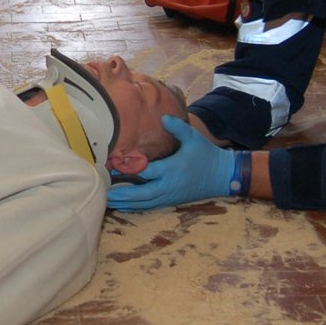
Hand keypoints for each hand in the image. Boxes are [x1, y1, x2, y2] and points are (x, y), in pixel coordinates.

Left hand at [107, 114, 239, 211]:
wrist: (222, 176)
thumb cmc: (206, 155)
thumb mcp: (193, 138)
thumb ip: (178, 127)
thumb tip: (163, 117)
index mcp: (171, 169)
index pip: (145, 171)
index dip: (127, 169)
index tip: (111, 166)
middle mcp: (168, 185)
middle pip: (140, 193)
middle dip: (121, 194)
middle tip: (103, 192)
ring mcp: (169, 196)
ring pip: (143, 203)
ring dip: (125, 203)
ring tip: (108, 201)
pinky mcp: (171, 201)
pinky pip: (150, 206)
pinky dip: (135, 207)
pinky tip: (123, 206)